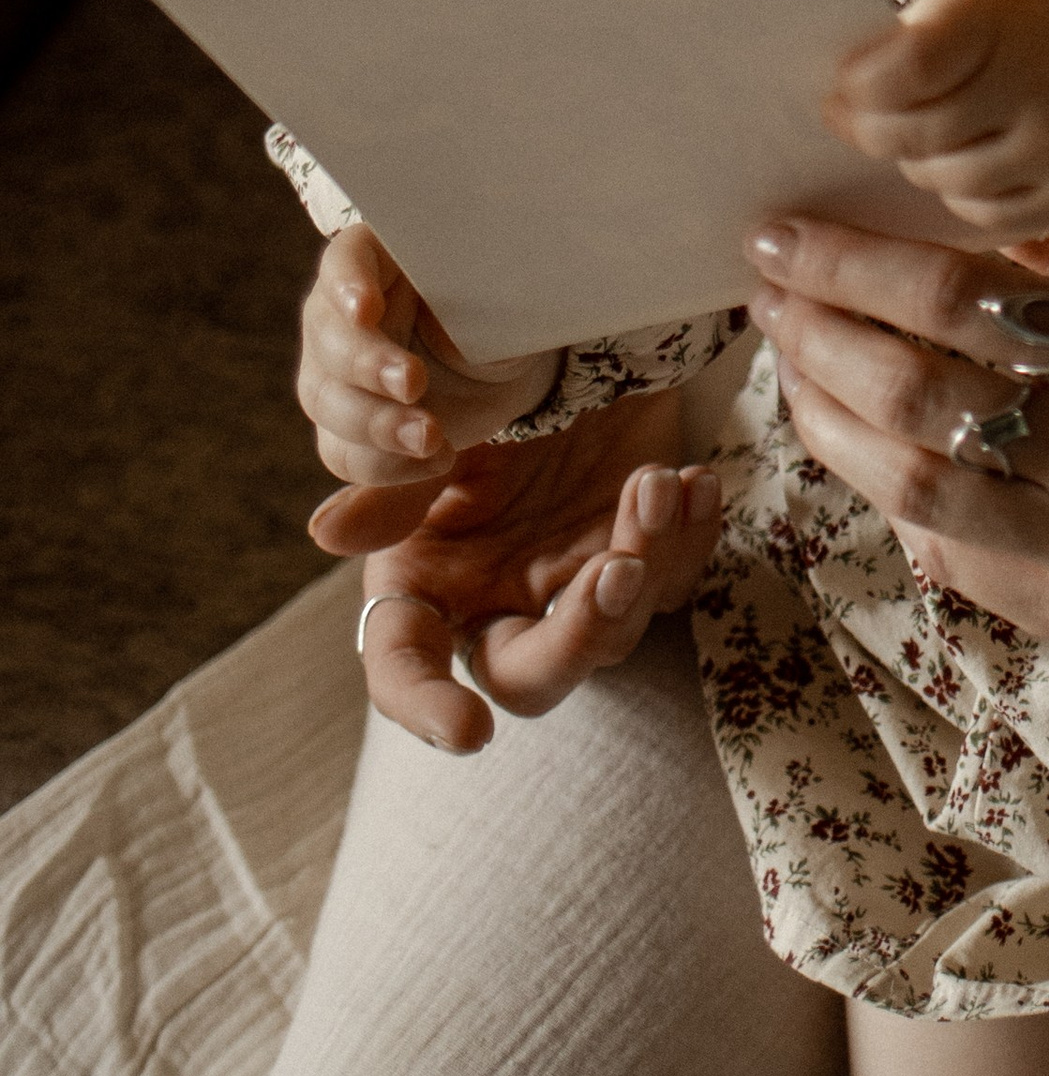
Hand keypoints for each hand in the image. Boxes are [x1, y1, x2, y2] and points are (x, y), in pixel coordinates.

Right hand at [296, 221, 558, 487]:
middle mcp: (343, 314)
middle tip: (415, 383)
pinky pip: (345, 452)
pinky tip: (437, 459)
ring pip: (326, 400)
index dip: (348, 284)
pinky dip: (387, 465)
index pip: (346, 260)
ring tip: (433, 438)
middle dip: (367, 364)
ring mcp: (336, 373)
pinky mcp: (348, 426)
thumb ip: (484, 300)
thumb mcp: (504, 296)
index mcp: (380, 260)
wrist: (502, 362)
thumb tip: (461, 327)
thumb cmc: (499, 308)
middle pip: (329, 337)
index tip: (368, 308)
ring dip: (376, 425)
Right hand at [310, 389, 721, 751]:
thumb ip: (393, 490)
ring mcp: (577, 586)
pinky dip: (693, 535)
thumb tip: (327, 534)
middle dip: (582, 633)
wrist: (567, 343)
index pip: (407, 668)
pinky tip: (695, 483)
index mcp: (432, 584)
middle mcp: (502, 603)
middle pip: (534, 676)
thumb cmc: (486, 394)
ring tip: (653, 480)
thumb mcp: (439, 434)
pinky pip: (677, 574)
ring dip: (647, 555)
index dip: (425, 707)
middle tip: (615, 567)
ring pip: (621, 622)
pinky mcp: (644, 557)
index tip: (468, 731)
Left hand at [740, 199, 1048, 645]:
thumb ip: (1045, 250)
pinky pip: (958, 559)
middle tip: (769, 298)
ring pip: (912, 487)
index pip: (950, 295)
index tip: (777, 239)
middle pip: (914, 393)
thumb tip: (897, 216)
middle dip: (815, 338)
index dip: (845, 265)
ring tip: (794, 371)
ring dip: (826, 423)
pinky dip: (896, 502)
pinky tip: (866, 453)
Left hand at [824, 0, 1048, 238]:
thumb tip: (842, 95)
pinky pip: (978, 214)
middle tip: (854, 121)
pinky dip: (956, 192)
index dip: (860, 86)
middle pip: (918, 132)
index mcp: (1012, 10)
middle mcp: (1045, 81)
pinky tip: (964, 161)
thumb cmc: (1042, 20)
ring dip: (915, 160)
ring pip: (942, 178)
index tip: (840, 86)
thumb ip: (922, 34)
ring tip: (921, 134)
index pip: (910, 67)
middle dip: (871, 130)